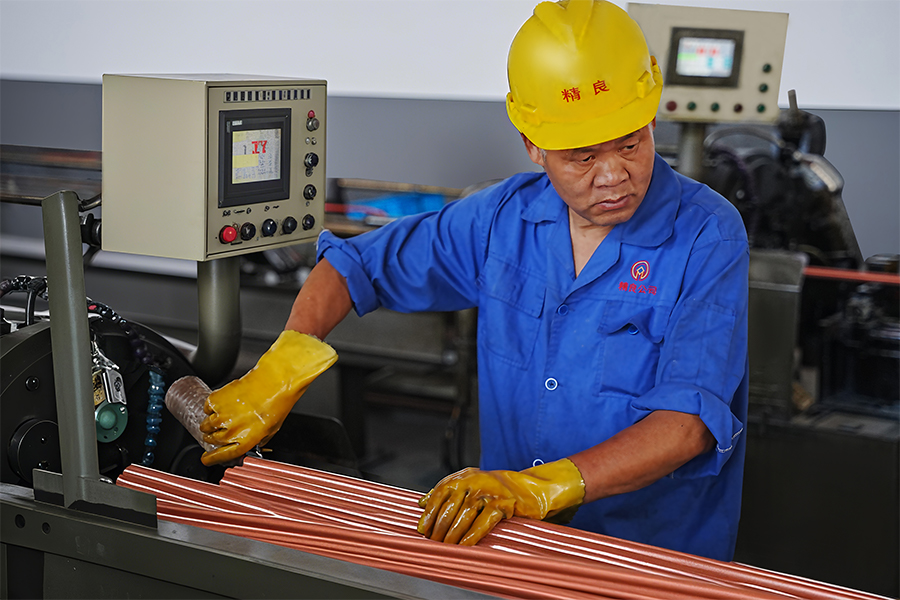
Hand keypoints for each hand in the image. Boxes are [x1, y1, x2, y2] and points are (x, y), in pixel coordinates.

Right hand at [199, 330, 336, 464]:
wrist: (274, 381)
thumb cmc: (277, 403)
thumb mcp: (272, 429)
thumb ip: (257, 440)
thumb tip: (252, 443)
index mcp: (244, 441)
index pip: (221, 456)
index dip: (211, 459)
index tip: (206, 459)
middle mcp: (230, 431)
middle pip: (211, 440)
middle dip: (215, 436)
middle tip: (225, 426)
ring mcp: (221, 416)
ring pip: (205, 426)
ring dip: (212, 422)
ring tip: (227, 413)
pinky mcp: (215, 400)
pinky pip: (207, 408)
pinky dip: (213, 407)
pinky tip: (227, 402)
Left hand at [417, 458, 584, 545]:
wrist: (529, 488)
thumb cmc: (494, 488)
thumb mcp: (468, 483)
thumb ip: (446, 491)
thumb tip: (420, 503)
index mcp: (463, 477)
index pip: (440, 494)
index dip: (429, 513)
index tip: (422, 529)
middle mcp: (474, 482)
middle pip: (450, 508)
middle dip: (439, 528)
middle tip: (434, 543)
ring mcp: (488, 492)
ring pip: (464, 516)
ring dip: (452, 535)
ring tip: (446, 547)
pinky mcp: (503, 505)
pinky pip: (483, 523)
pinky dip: (472, 536)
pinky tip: (464, 546)